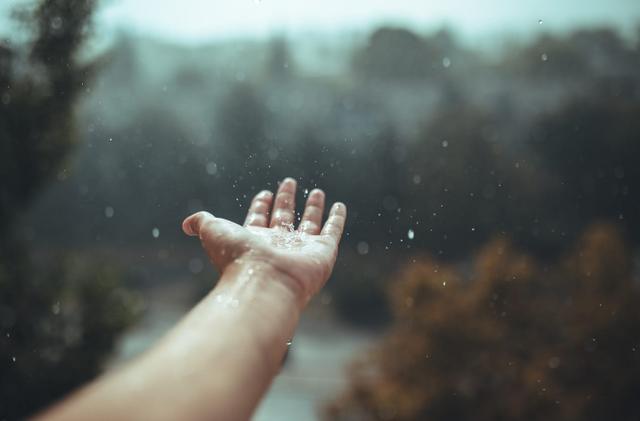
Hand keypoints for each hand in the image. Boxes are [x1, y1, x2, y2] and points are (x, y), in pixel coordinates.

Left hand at [182, 178, 346, 304]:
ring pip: (310, 223)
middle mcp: (278, 244)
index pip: (259, 218)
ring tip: (317, 191)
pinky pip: (332, 232)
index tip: (264, 192)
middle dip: (285, 199)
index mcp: (254, 239)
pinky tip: (339, 205)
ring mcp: (301, 249)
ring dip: (313, 207)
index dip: (261, 204)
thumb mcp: (213, 232)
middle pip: (283, 217)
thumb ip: (201, 222)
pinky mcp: (322, 252)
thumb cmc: (238, 258)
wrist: (264, 283)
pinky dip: (336, 219)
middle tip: (289, 182)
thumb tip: (185, 224)